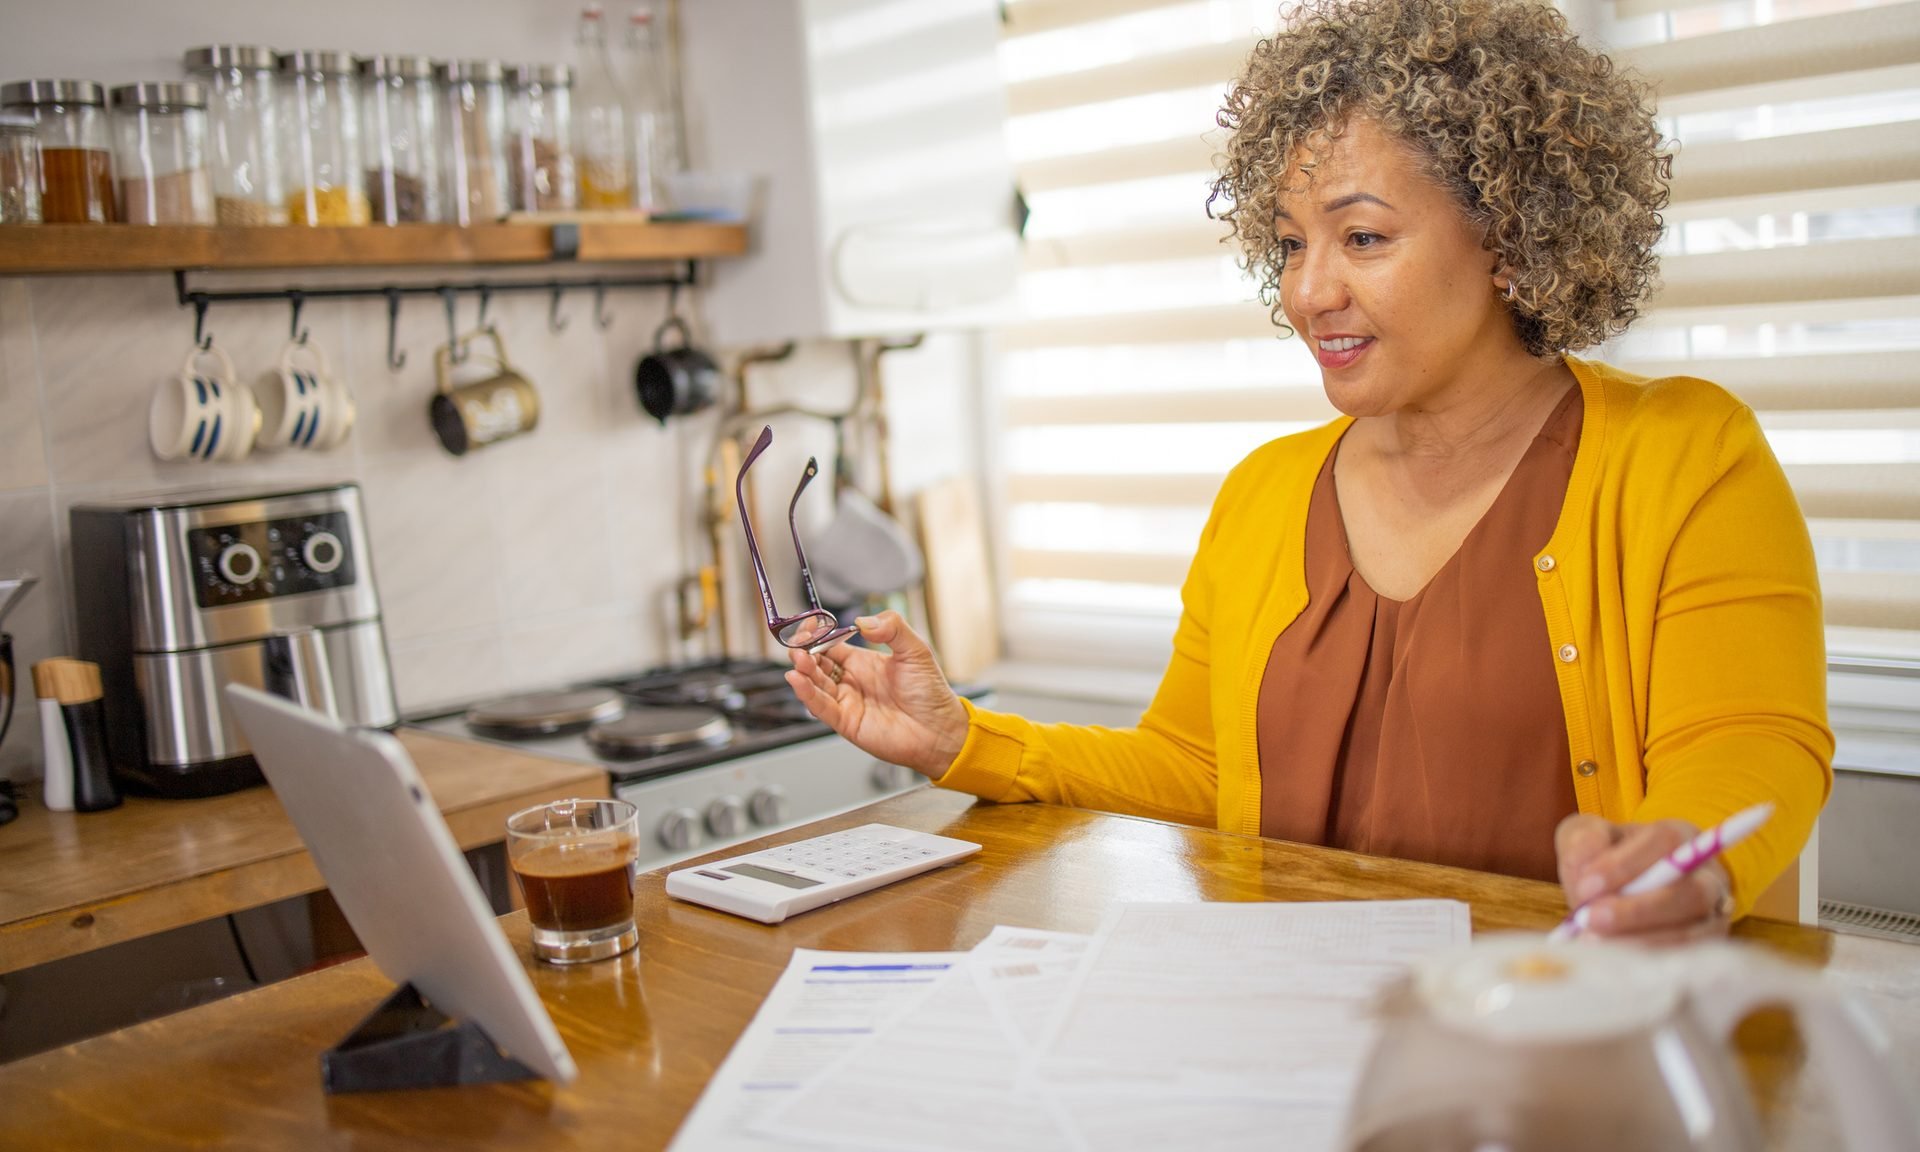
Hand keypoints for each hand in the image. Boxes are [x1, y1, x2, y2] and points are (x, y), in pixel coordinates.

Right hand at [784, 611, 970, 779]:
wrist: (940, 729)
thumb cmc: (930, 693)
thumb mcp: (915, 650)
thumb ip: (891, 628)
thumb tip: (863, 620)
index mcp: (864, 663)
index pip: (831, 647)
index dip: (818, 637)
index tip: (808, 626)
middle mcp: (852, 682)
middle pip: (818, 666)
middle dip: (805, 655)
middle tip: (798, 645)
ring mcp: (848, 702)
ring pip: (816, 685)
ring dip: (804, 672)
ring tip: (798, 659)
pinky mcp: (847, 723)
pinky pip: (821, 707)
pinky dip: (807, 694)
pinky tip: (798, 680)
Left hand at [1554, 814, 1734, 943]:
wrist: (1620, 890)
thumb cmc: (1606, 857)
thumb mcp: (1587, 836)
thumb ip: (1583, 841)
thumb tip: (1584, 867)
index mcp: (1679, 836)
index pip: (1666, 842)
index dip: (1626, 865)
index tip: (1587, 886)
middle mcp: (1708, 876)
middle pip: (1692, 892)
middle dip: (1638, 910)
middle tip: (1591, 919)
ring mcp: (1713, 917)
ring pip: (1695, 932)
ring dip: (1642, 940)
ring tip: (1595, 942)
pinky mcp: (1707, 950)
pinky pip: (1688, 960)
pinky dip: (1650, 961)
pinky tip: (1614, 959)